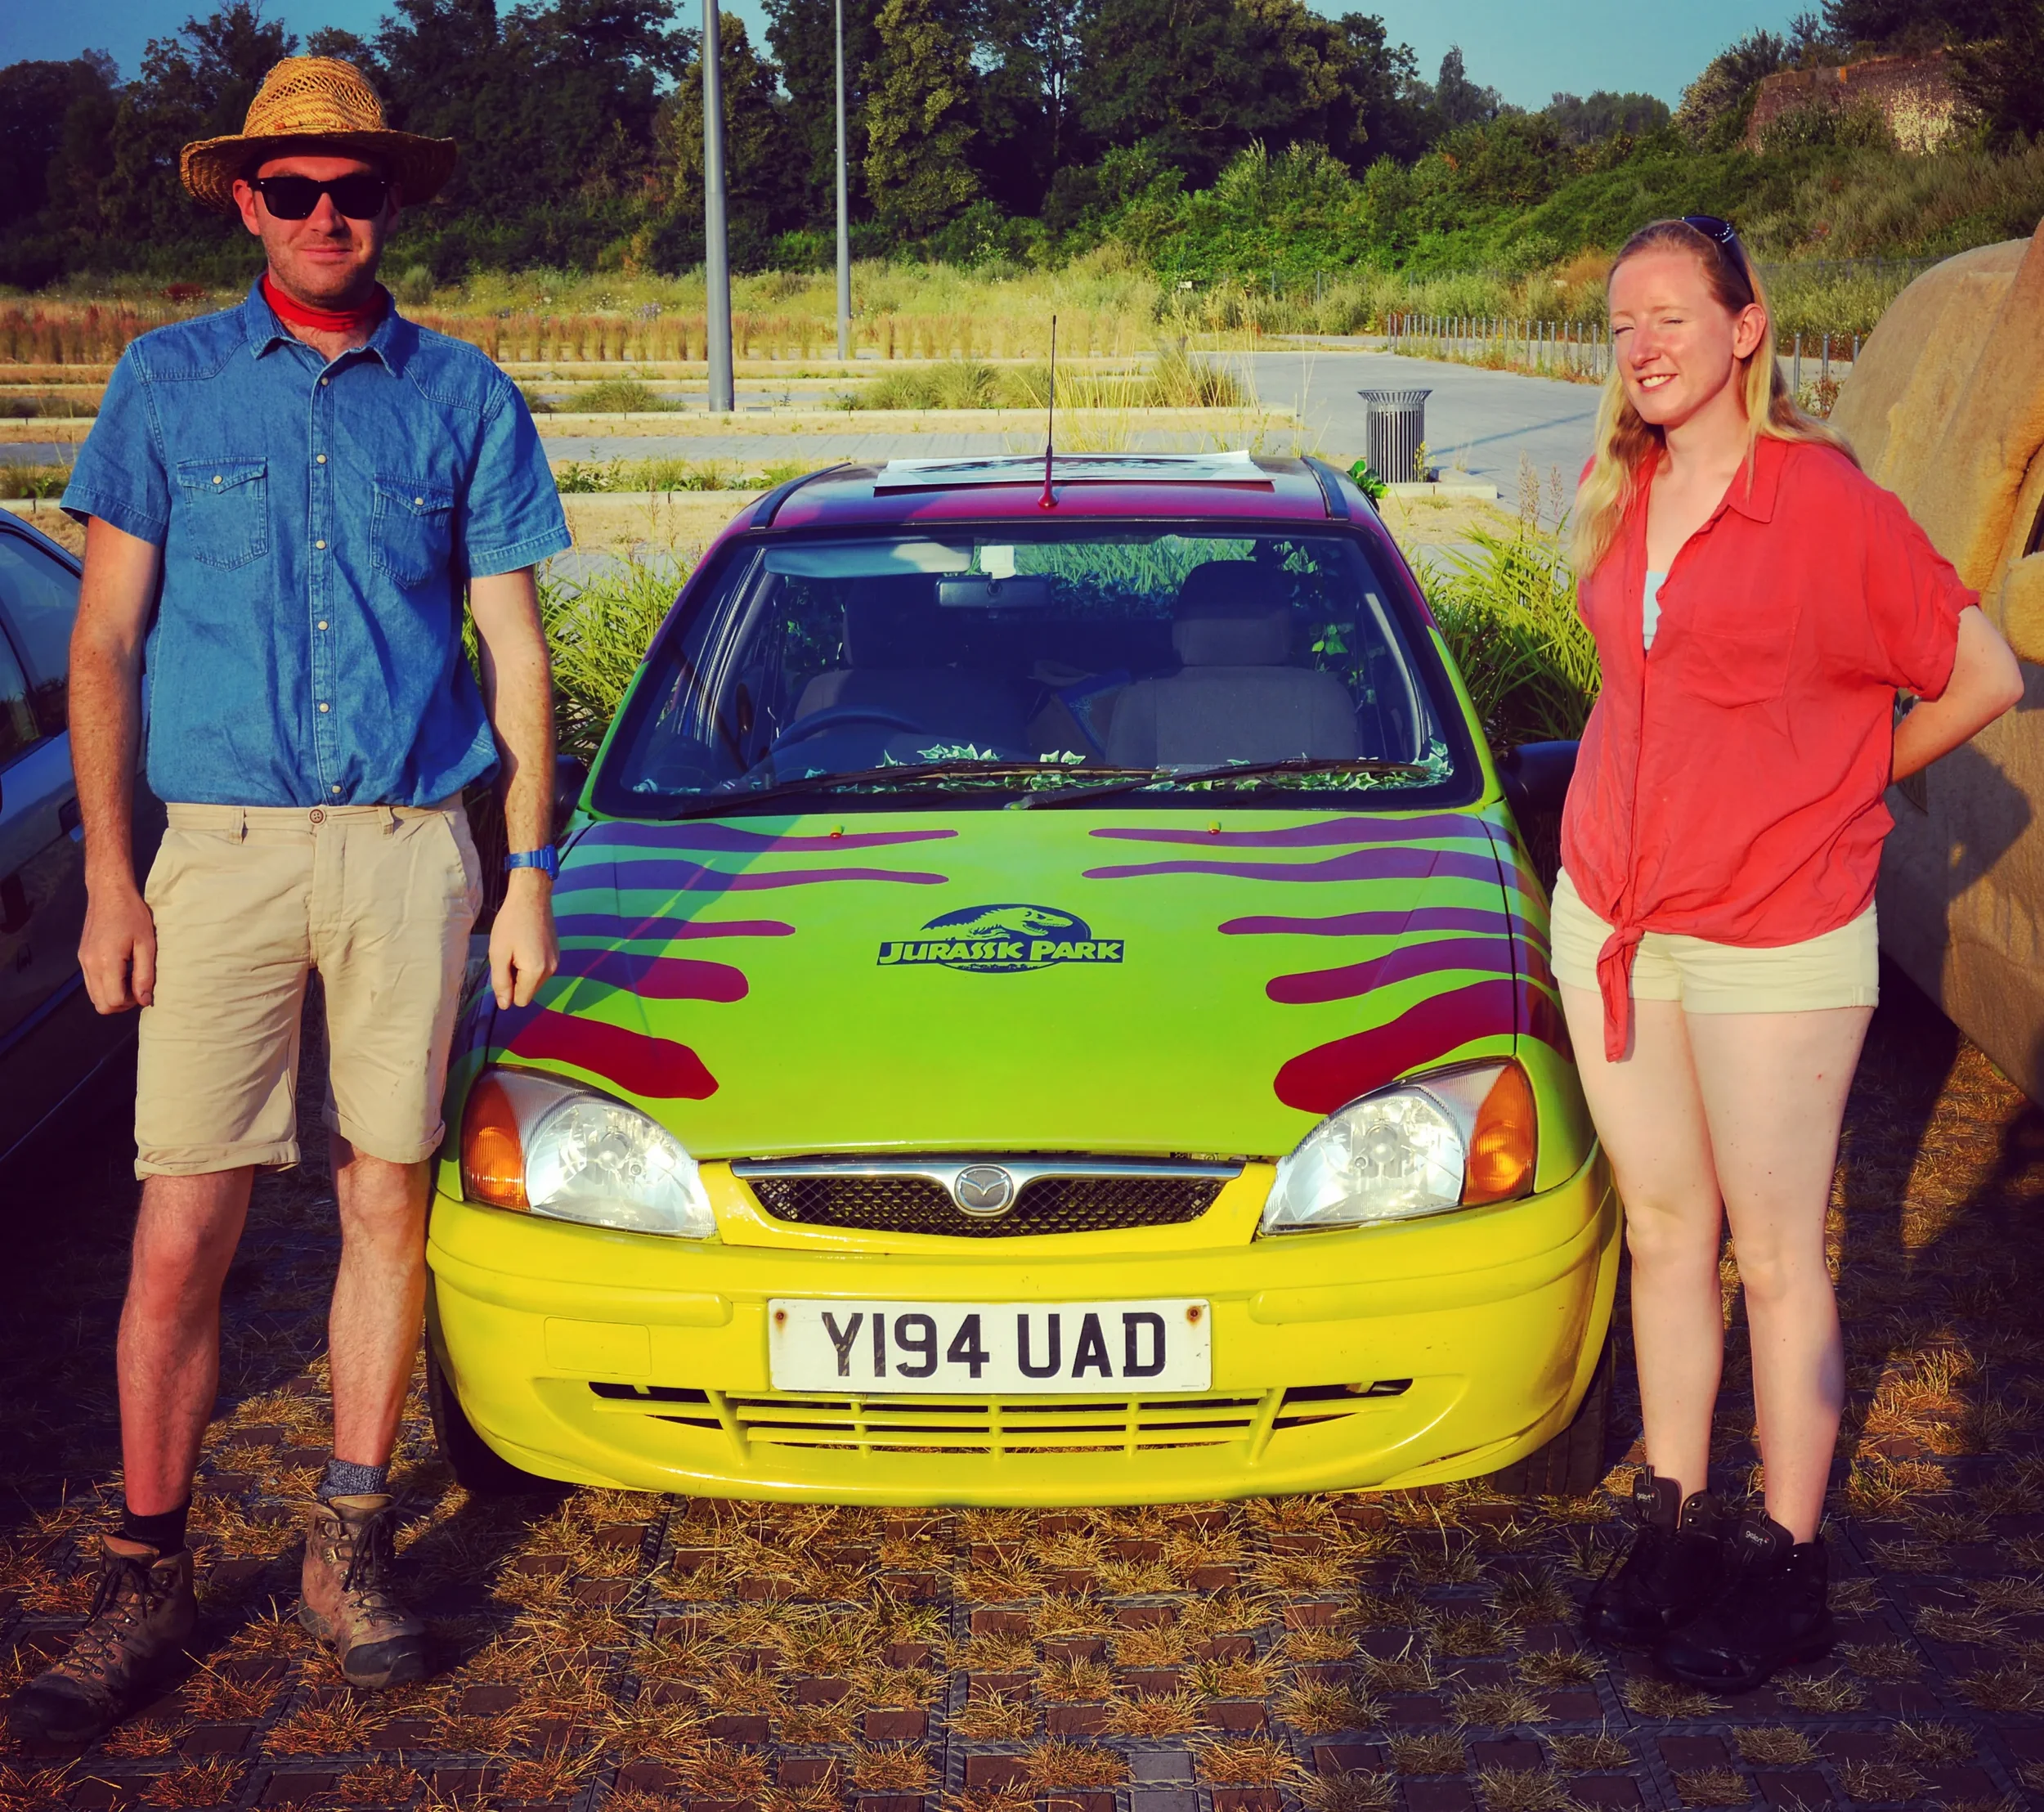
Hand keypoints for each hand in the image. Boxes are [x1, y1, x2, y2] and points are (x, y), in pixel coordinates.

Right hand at [79, 882, 156, 1012]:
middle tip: (137, 988)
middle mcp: (89, 965)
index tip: (143, 990)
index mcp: (106, 963)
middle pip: (100, 1004)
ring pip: (93, 996)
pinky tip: (120, 971)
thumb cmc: (132, 915)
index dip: (132, 1002)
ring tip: (130, 978)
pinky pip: (90, 983)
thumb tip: (145, 1001)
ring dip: (112, 995)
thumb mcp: (146, 944)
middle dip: (121, 1003)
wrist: (109, 893)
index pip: (113, 1001)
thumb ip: (144, 975)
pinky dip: (105, 985)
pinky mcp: (81, 957)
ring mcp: (82, 962)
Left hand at [490, 869, 557, 1008]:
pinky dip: (531, 962)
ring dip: (523, 971)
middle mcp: (551, 970)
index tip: (503, 968)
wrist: (531, 896)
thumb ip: (501, 982)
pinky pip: (540, 969)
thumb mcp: (498, 954)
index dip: (508, 989)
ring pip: (534, 981)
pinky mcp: (556, 953)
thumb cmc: (510, 923)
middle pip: (528, 991)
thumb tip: (505, 1005)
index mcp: (536, 972)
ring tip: (517, 948)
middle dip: (516, 979)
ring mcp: (556, 961)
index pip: (520, 1000)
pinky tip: (526, 943)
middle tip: (509, 955)